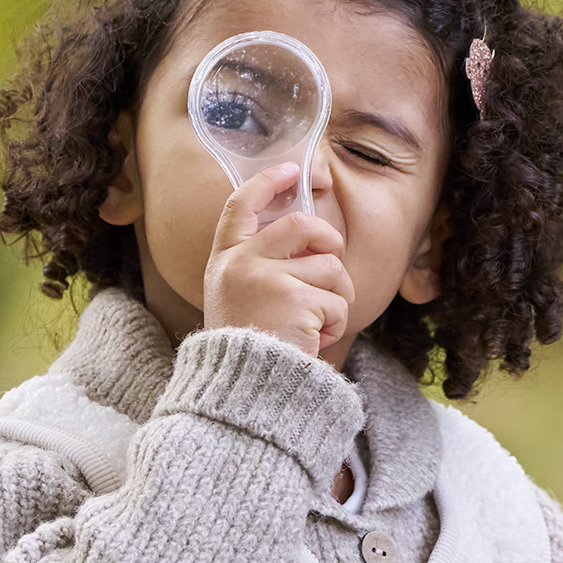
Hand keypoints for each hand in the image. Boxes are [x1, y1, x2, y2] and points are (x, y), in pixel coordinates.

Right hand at [202, 163, 353, 355]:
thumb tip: (307, 242)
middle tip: (332, 264)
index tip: (292, 169)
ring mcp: (268, 279)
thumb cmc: (246, 351)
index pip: (241, 205)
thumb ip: (258, 267)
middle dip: (329, 241)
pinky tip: (312, 341)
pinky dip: (335, 324)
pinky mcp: (296, 300)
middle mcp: (242, 263)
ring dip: (336, 298)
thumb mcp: (235, 300)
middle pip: (302, 225)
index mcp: (224, 261)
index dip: (268, 182)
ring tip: (315, 325)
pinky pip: (337, 302)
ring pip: (330, 267)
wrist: (241, 393)